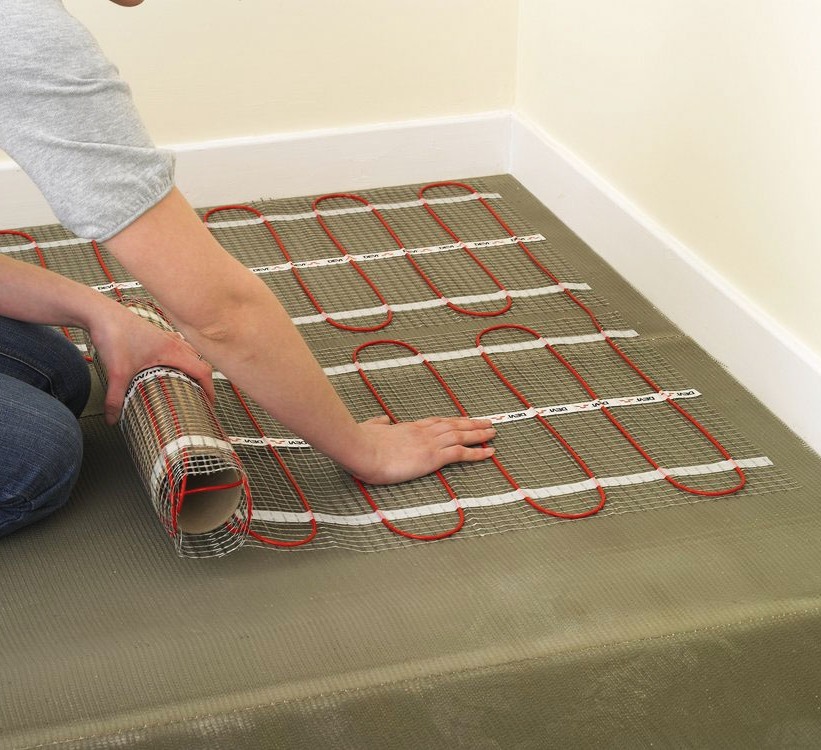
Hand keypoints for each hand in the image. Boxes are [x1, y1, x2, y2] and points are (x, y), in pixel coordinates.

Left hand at [89, 306, 214, 424]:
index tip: (209, 404)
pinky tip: (172, 362)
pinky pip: (178, 345)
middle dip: (204, 381)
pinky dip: (181, 356)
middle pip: (200, 362)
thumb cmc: (113, 335)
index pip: (203, 371)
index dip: (210, 389)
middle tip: (200, 397)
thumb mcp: (116, 372)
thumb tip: (113, 418)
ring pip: (190, 353)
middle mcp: (173, 342)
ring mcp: (165, 337)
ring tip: (189, 382)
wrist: (100, 313)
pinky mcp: (156, 334)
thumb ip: (115, 398)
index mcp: (173, 351)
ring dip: (193, 367)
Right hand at [345, 415, 496, 484]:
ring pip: (461, 435)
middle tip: (486, 422)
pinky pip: (461, 453)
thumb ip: (378, 424)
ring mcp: (429, 443)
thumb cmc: (361, 442)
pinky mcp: (432, 456)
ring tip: (493, 432)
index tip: (461, 419)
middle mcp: (423, 432)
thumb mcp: (370, 428)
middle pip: (453, 424)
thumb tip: (382, 420)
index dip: (451, 420)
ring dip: (479, 434)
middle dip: (471, 423)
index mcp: (408, 427)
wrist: (361, 449)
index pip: (436, 422)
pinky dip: (477, 452)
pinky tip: (489, 452)